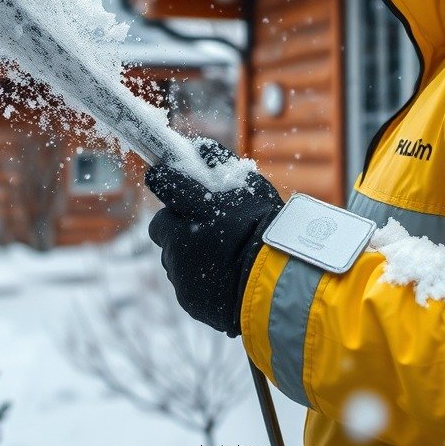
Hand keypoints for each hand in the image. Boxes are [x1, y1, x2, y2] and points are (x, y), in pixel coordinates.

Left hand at [146, 141, 283, 336]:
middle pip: (160, 225)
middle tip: (199, 223)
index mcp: (198, 210)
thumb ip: (220, 165)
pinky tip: (221, 275)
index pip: (164, 184)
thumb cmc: (270, 231)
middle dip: (174, 222)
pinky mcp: (187, 297)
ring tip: (218, 253)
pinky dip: (197, 277)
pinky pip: (184, 281)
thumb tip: (198, 148)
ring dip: (187, 251)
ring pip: (172, 255)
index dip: (162, 178)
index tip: (161, 175)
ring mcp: (182, 272)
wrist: (284, 286)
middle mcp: (182, 241)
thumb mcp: (251, 187)